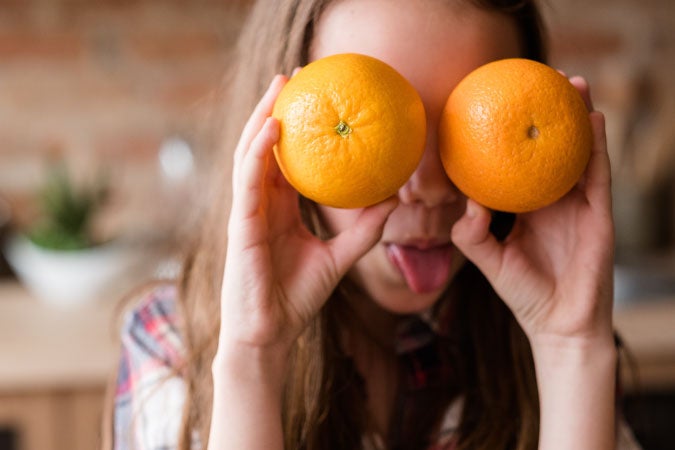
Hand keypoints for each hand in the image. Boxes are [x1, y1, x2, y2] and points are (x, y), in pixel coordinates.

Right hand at [218, 74, 396, 356]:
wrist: (272, 332)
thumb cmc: (297, 297)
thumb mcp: (339, 257)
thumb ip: (363, 230)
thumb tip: (392, 201)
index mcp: (278, 209)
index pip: (285, 160)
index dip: (297, 127)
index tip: (315, 98)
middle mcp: (260, 204)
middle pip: (264, 146)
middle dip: (275, 108)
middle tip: (295, 75)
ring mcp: (247, 211)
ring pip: (250, 153)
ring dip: (263, 116)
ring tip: (280, 85)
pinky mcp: (241, 223)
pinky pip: (248, 180)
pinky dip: (259, 151)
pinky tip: (274, 127)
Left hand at [451, 76, 613, 345]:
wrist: (559, 323)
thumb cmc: (523, 293)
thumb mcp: (489, 260)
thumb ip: (471, 234)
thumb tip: (467, 201)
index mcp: (525, 206)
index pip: (515, 163)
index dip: (508, 135)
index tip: (497, 104)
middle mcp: (551, 199)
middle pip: (548, 147)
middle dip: (546, 113)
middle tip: (538, 77)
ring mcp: (577, 203)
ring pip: (578, 151)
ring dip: (577, 116)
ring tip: (572, 82)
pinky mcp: (599, 213)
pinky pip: (598, 173)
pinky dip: (596, 146)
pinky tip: (593, 118)